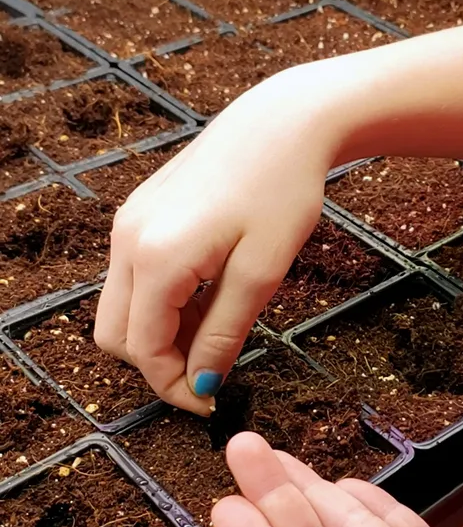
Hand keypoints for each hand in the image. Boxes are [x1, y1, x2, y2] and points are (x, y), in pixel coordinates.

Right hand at [94, 65, 336, 413]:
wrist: (280, 124)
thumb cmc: (282, 192)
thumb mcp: (261, 274)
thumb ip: (223, 333)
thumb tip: (201, 384)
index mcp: (156, 258)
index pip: (144, 349)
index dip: (174, 386)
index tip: (210, 402)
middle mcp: (127, 241)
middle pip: (117, 335)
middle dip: (158, 365)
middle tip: (210, 371)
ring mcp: (128, 224)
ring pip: (122, 309)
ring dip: (160, 335)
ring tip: (215, 331)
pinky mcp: (138, 215)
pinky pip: (134, 279)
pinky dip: (160, 305)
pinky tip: (204, 298)